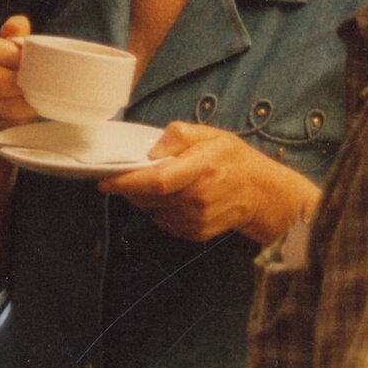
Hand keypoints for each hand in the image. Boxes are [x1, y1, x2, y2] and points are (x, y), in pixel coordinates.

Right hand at [0, 14, 37, 142]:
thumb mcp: (2, 52)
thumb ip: (12, 34)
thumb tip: (18, 24)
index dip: (13, 54)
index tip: (33, 60)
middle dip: (24, 82)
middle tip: (43, 82)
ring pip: (2, 103)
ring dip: (25, 102)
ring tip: (40, 97)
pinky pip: (3, 121)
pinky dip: (20, 117)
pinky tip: (29, 112)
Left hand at [98, 122, 318, 245]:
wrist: (263, 193)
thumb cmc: (234, 159)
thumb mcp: (210, 135)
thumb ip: (178, 136)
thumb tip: (151, 152)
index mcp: (200, 169)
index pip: (156, 180)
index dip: (127, 183)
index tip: (104, 181)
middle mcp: (197, 198)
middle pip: (149, 198)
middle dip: (131, 188)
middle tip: (127, 176)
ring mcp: (197, 219)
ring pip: (153, 211)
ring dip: (146, 199)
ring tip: (158, 184)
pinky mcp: (197, 232)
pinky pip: (165, 222)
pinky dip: (161, 210)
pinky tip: (174, 198)